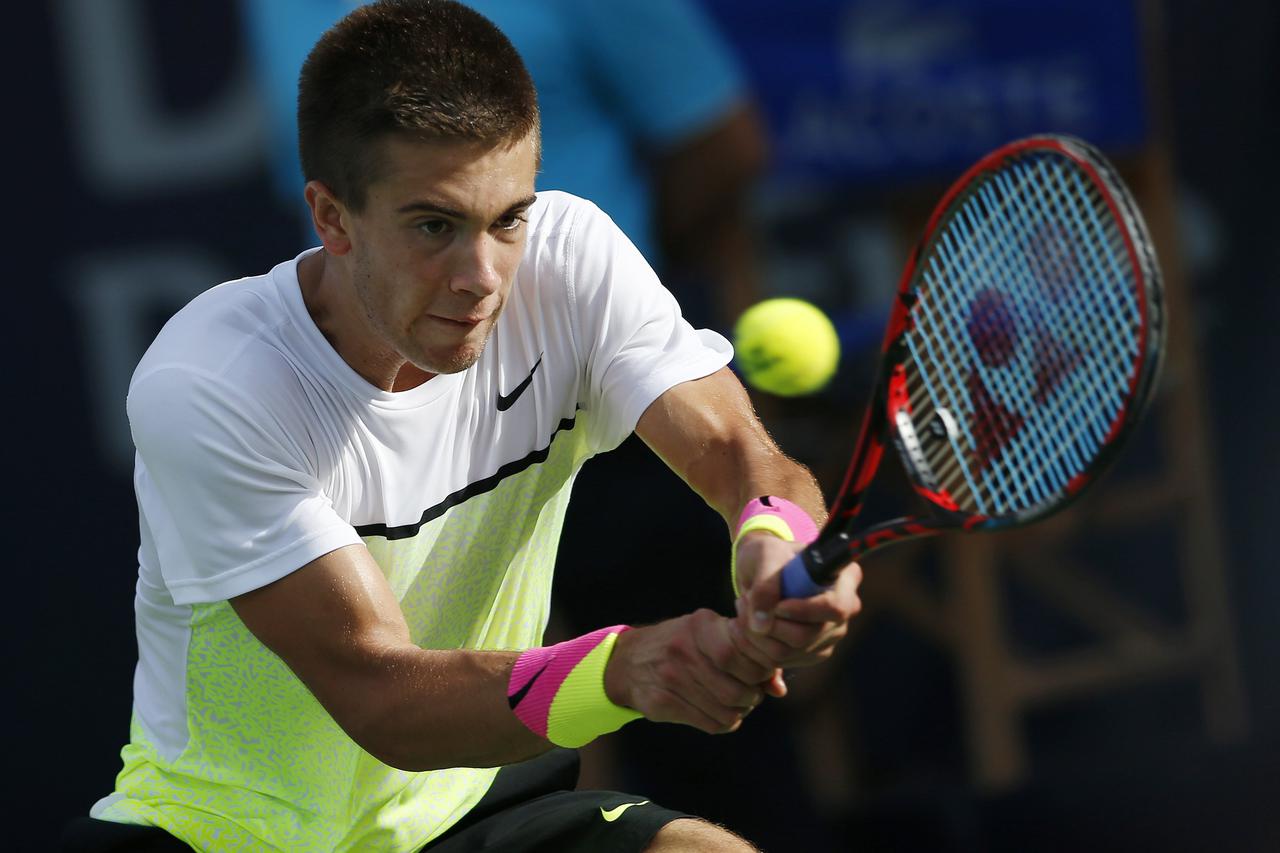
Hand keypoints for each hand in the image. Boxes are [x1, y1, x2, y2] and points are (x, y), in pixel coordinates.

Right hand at [604, 610, 786, 733]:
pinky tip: (719, 711)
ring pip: (727, 711)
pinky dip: (724, 722)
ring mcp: (671, 678)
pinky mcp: (662, 704)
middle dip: (752, 696)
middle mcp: (682, 650)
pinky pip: (710, 724)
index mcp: (698, 626)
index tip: (761, 672)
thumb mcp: (710, 635)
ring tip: (737, 703)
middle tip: (752, 693)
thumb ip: (748, 654)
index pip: (738, 654)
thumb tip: (779, 689)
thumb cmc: (684, 645)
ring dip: (740, 711)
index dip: (758, 669)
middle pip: (736, 689)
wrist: (629, 661)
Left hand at [732, 532, 862, 668]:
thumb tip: (762, 625)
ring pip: (789, 652)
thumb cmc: (769, 553)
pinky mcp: (812, 652)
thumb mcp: (765, 555)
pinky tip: (746, 626)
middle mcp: (845, 609)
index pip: (835, 607)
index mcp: (845, 578)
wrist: (762, 570)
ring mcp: (831, 634)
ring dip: (755, 635)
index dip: (803, 611)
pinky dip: (755, 647)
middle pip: (807, 636)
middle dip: (768, 624)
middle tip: (743, 602)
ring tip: (742, 609)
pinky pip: (780, 661)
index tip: (776, 605)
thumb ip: (765, 585)